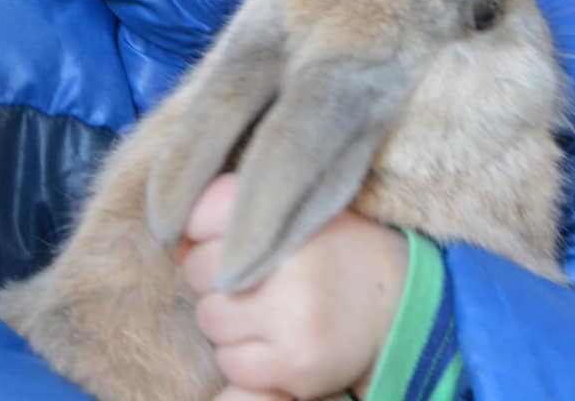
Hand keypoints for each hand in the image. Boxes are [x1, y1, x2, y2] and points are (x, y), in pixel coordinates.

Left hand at [178, 174, 406, 399]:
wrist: (400, 300)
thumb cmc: (333, 249)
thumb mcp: (295, 209)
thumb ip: (235, 211)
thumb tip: (174, 244)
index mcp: (292, 215)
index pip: (202, 213)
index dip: (202, 229)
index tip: (220, 237)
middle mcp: (293, 266)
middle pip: (198, 270)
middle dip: (214, 276)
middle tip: (253, 277)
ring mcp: (294, 319)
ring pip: (210, 319)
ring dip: (226, 319)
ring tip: (266, 309)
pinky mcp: (295, 366)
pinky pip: (231, 363)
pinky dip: (242, 355)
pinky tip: (275, 340)